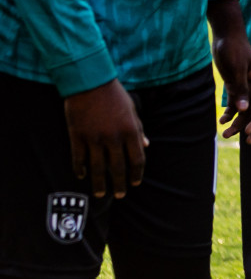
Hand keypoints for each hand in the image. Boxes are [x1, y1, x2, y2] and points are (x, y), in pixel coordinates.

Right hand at [62, 80, 146, 198]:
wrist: (90, 83)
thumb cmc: (115, 95)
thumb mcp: (133, 111)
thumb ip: (139, 130)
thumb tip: (146, 146)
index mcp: (131, 131)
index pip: (137, 159)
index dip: (136, 174)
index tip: (135, 183)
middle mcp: (114, 138)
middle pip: (118, 167)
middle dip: (119, 183)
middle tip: (119, 195)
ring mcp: (94, 138)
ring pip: (97, 167)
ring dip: (99, 183)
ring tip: (101, 193)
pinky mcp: (77, 136)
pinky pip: (79, 158)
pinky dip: (80, 169)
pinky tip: (82, 176)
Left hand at [209, 0, 250, 143]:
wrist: (225, 36)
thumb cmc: (233, 50)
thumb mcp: (236, 69)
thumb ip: (240, 89)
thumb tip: (243, 110)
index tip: (247, 133)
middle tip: (246, 142)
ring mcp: (246, 88)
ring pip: (245, 111)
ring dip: (237, 123)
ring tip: (225, 134)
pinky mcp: (236, 87)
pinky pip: (236, 105)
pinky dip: (230, 114)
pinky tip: (222, 121)